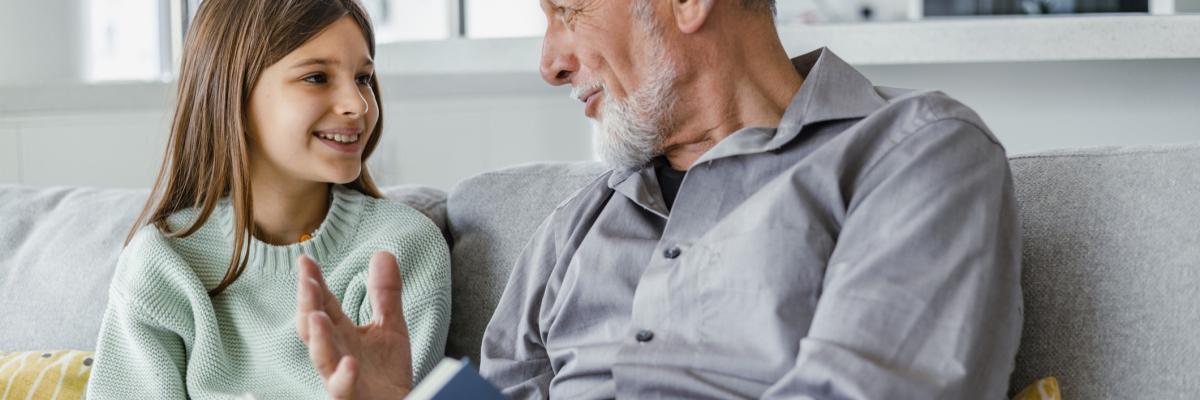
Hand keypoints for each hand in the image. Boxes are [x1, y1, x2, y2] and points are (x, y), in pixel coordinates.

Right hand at [296, 251, 412, 398]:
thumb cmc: (386, 373)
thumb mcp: (390, 326)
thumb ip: (384, 293)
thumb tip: (383, 252)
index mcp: (341, 334)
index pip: (322, 304)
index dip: (313, 283)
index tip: (305, 260)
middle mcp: (335, 353)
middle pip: (314, 328)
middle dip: (308, 305)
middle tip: (307, 282)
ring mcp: (340, 376)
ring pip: (322, 358)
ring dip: (318, 338)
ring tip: (317, 317)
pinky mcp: (351, 397)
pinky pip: (343, 389)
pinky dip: (344, 377)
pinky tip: (350, 363)